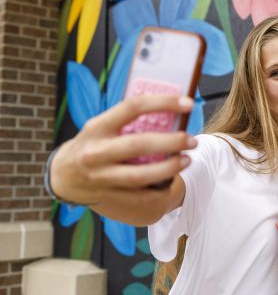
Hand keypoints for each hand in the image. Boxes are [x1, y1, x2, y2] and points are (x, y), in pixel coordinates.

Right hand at [51, 95, 196, 206]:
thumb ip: (129, 120)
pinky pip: (138, 197)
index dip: (163, 102)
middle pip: (138, 145)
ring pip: (139, 176)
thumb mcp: (102, 126)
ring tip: (187, 160)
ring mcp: (101, 177)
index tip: (188, 103)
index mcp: (97, 127)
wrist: (62, 176)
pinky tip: (173, 181)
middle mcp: (96, 152)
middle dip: (171, 142)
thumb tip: (171, 112)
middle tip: (192, 140)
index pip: (132, 107)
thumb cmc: (92, 144)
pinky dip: (159, 191)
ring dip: (169, 168)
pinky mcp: (107, 196)